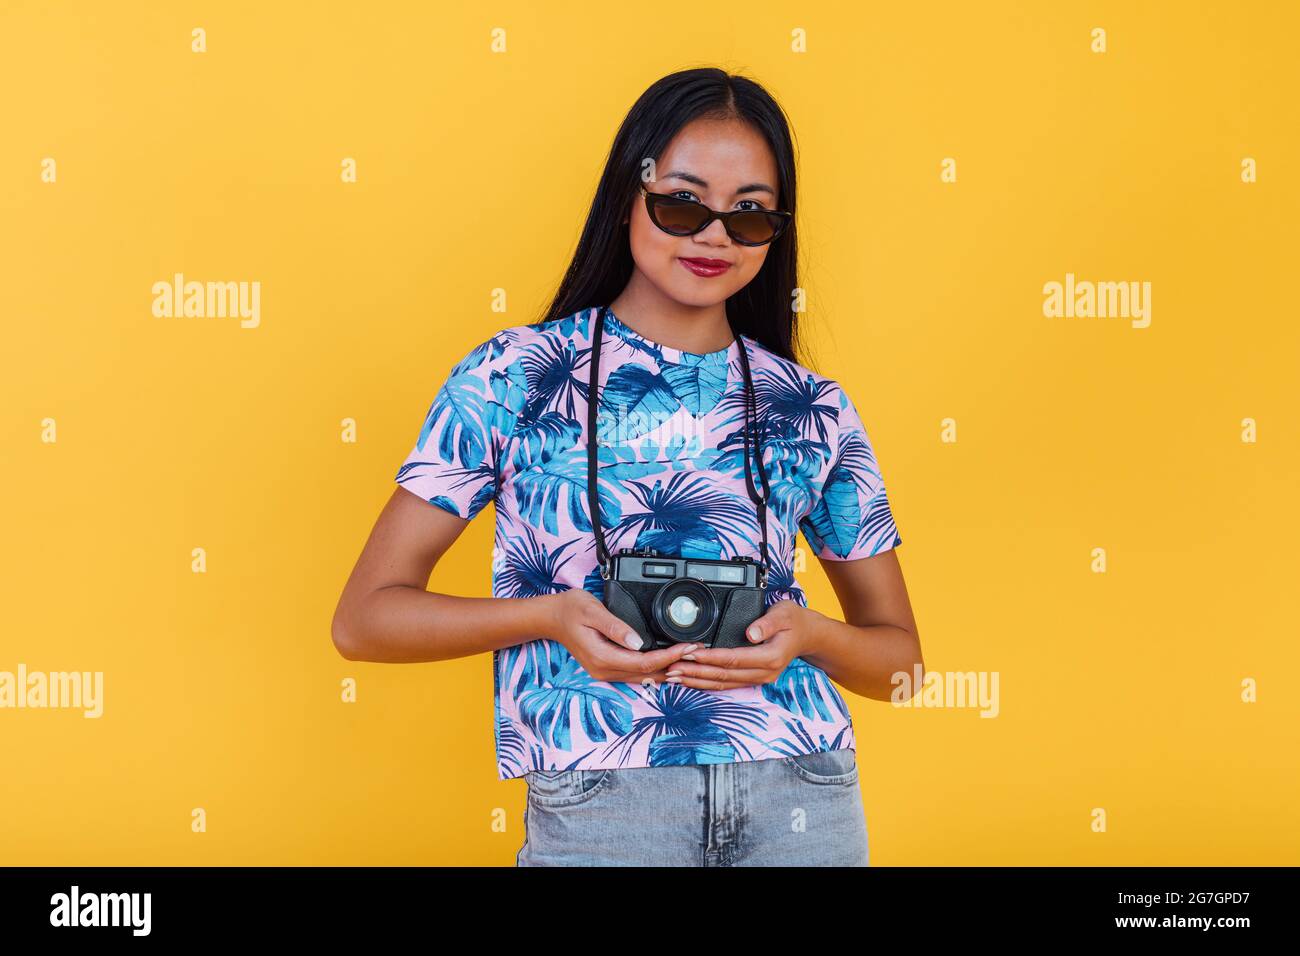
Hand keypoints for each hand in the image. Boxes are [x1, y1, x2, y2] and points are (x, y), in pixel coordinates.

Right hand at [538, 588, 700, 684]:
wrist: (550, 617)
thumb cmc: (569, 609)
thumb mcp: (592, 611)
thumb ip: (615, 627)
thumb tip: (637, 642)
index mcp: (602, 657)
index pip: (644, 663)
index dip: (669, 656)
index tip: (688, 646)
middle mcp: (604, 670)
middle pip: (647, 674)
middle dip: (674, 664)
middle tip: (698, 652)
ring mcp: (604, 672)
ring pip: (643, 677)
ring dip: (666, 668)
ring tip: (689, 657)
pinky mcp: (606, 668)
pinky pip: (635, 673)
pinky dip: (654, 669)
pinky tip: (668, 663)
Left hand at [662, 599, 826, 689]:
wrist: (808, 636)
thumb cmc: (795, 621)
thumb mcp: (785, 613)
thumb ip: (768, 623)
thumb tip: (752, 633)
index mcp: (770, 658)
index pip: (733, 659)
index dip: (710, 657)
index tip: (690, 652)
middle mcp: (764, 673)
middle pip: (724, 676)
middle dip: (696, 672)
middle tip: (672, 668)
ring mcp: (758, 678)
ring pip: (723, 684)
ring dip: (697, 681)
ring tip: (674, 677)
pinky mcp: (753, 678)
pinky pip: (727, 684)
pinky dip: (706, 682)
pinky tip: (691, 680)